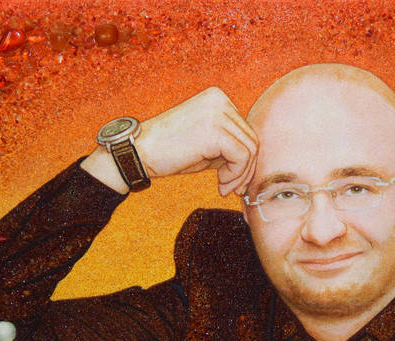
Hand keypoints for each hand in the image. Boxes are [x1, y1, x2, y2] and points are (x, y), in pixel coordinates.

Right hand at [136, 87, 258, 195]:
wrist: (139, 152)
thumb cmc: (170, 152)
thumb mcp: (206, 143)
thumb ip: (229, 144)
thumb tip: (254, 161)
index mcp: (218, 98)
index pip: (245, 130)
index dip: (244, 158)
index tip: (232, 179)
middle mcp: (220, 100)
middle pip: (251, 138)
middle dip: (246, 169)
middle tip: (233, 189)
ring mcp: (218, 113)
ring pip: (250, 149)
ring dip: (240, 175)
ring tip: (225, 188)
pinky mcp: (215, 131)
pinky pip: (241, 157)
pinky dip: (235, 175)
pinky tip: (221, 185)